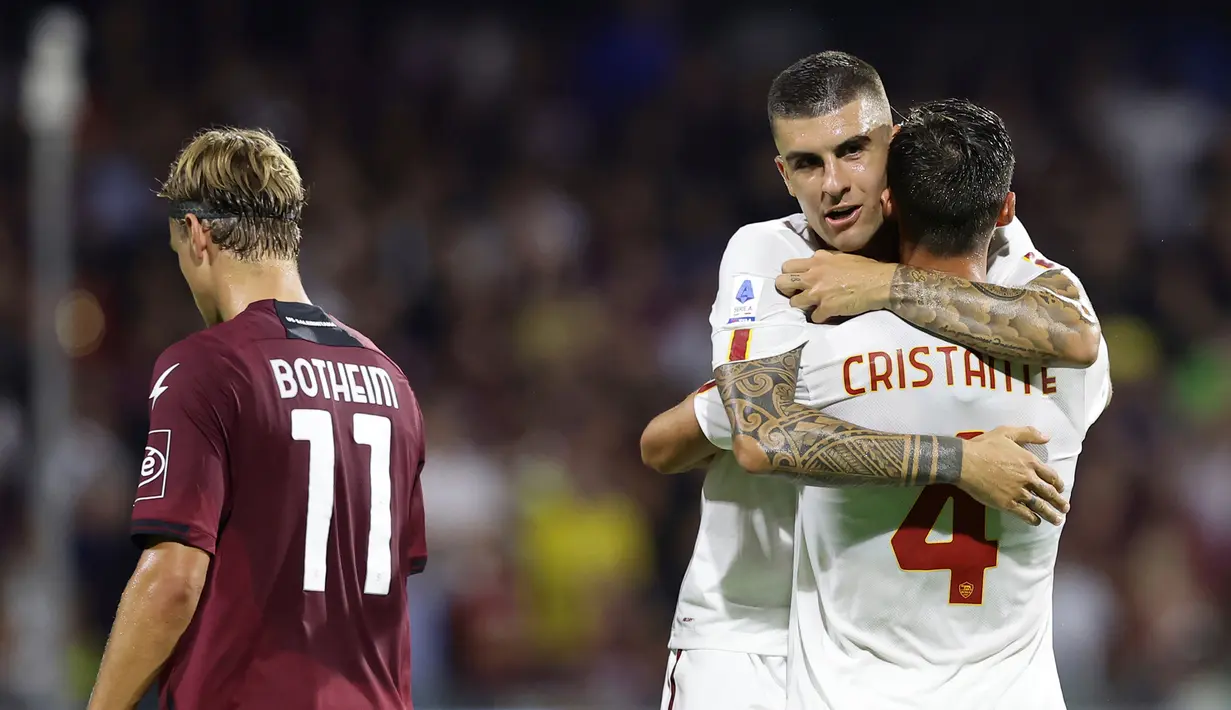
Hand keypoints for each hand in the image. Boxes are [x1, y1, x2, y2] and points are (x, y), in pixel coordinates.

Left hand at [774, 251, 896, 322]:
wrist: (880, 282)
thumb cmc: (865, 268)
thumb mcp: (840, 257)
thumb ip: (823, 260)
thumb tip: (815, 263)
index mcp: (816, 260)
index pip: (787, 266)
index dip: (789, 274)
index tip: (796, 280)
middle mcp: (813, 275)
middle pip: (782, 282)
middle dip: (786, 290)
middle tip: (796, 293)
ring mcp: (818, 292)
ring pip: (793, 303)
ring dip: (802, 306)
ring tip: (812, 306)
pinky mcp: (826, 308)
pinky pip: (813, 317)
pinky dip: (820, 317)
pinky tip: (827, 314)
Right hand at [957, 426, 1067, 525]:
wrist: (965, 462)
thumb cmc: (984, 446)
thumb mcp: (1006, 432)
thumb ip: (1028, 434)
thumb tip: (1047, 437)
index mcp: (1029, 462)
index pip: (1050, 475)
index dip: (1057, 483)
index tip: (1060, 489)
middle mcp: (1027, 478)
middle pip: (1048, 493)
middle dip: (1059, 502)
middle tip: (1065, 508)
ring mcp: (1018, 492)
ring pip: (1040, 506)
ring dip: (1050, 514)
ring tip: (1057, 520)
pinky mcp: (1006, 503)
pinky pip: (1024, 514)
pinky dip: (1032, 519)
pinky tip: (1035, 522)